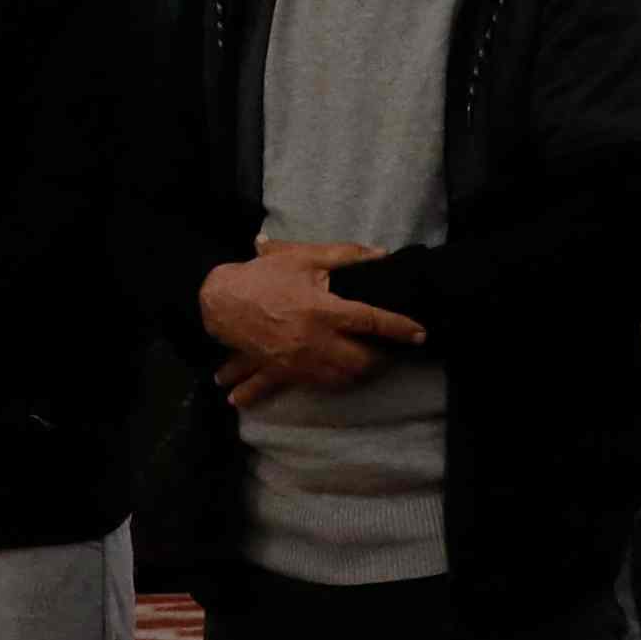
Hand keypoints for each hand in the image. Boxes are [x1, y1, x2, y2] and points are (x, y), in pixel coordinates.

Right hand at [202, 242, 423, 406]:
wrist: (220, 303)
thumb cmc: (264, 276)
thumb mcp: (303, 257)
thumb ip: (345, 255)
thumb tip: (380, 254)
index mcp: (321, 309)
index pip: (371, 321)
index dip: (399, 328)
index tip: (420, 334)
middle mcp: (314, 340)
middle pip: (362, 361)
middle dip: (383, 359)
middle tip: (393, 351)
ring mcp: (300, 361)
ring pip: (343, 378)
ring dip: (363, 373)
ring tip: (374, 361)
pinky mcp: (287, 372)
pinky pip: (321, 385)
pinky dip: (339, 381)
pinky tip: (347, 373)